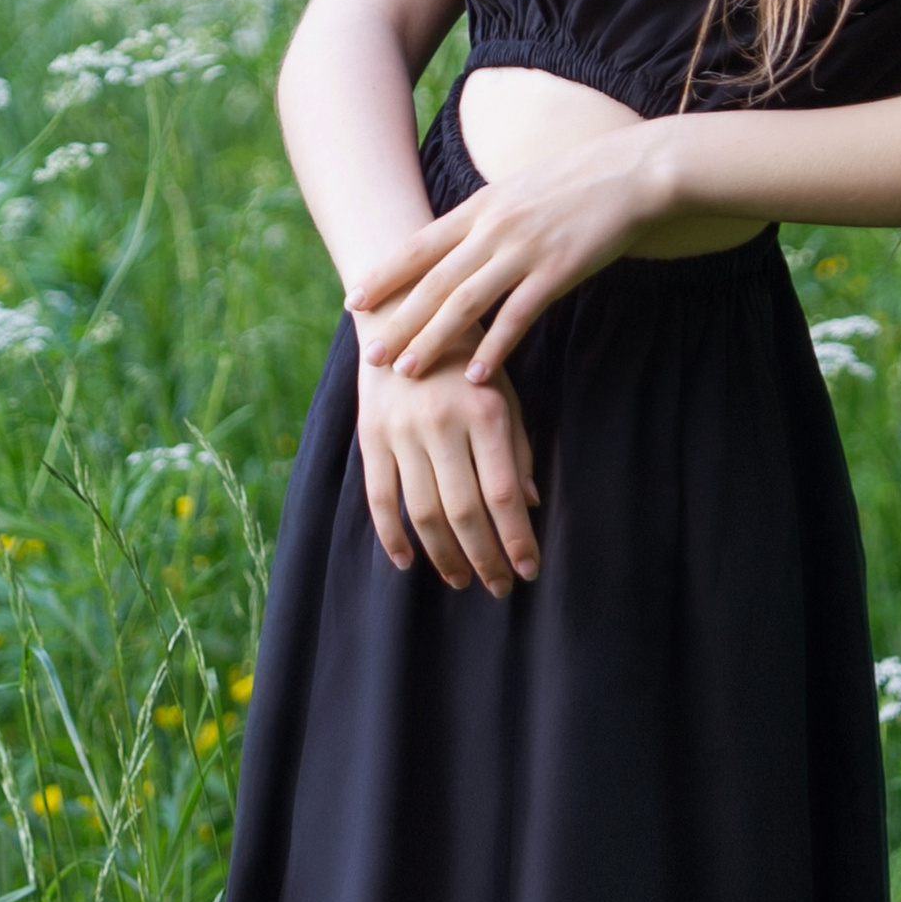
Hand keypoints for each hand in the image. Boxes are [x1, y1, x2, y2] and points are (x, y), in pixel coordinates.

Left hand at [346, 129, 666, 385]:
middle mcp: (493, 228)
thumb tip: (454, 244)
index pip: (417, 246)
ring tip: (408, 372)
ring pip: (466, 303)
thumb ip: (484, 220)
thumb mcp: (517, 191)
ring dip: (433, 341)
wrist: (632, 171)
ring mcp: (524, 249)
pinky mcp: (558, 270)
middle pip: (433, 282)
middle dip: (397, 322)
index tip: (353, 302)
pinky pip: (518, 315)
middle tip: (370, 356)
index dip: (383, 276)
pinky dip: (495, 346)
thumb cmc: (576, 182)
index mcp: (479, 207)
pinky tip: (476, 375)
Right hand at [355, 334, 540, 592]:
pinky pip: (379, 498)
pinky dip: (392, 536)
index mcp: (485, 412)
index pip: (504, 493)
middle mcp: (443, 424)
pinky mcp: (371, 437)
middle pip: (465, 510)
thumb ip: (516, 448)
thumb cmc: (466, 358)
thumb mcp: (504, 392)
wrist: (402, 314)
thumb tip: (529, 506)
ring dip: (444, 555)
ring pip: (422, 512)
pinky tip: (408, 562)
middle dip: (485, 557)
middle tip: (498, 587)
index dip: (516, 538)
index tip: (528, 571)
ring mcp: (402, 432)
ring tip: (462, 579)